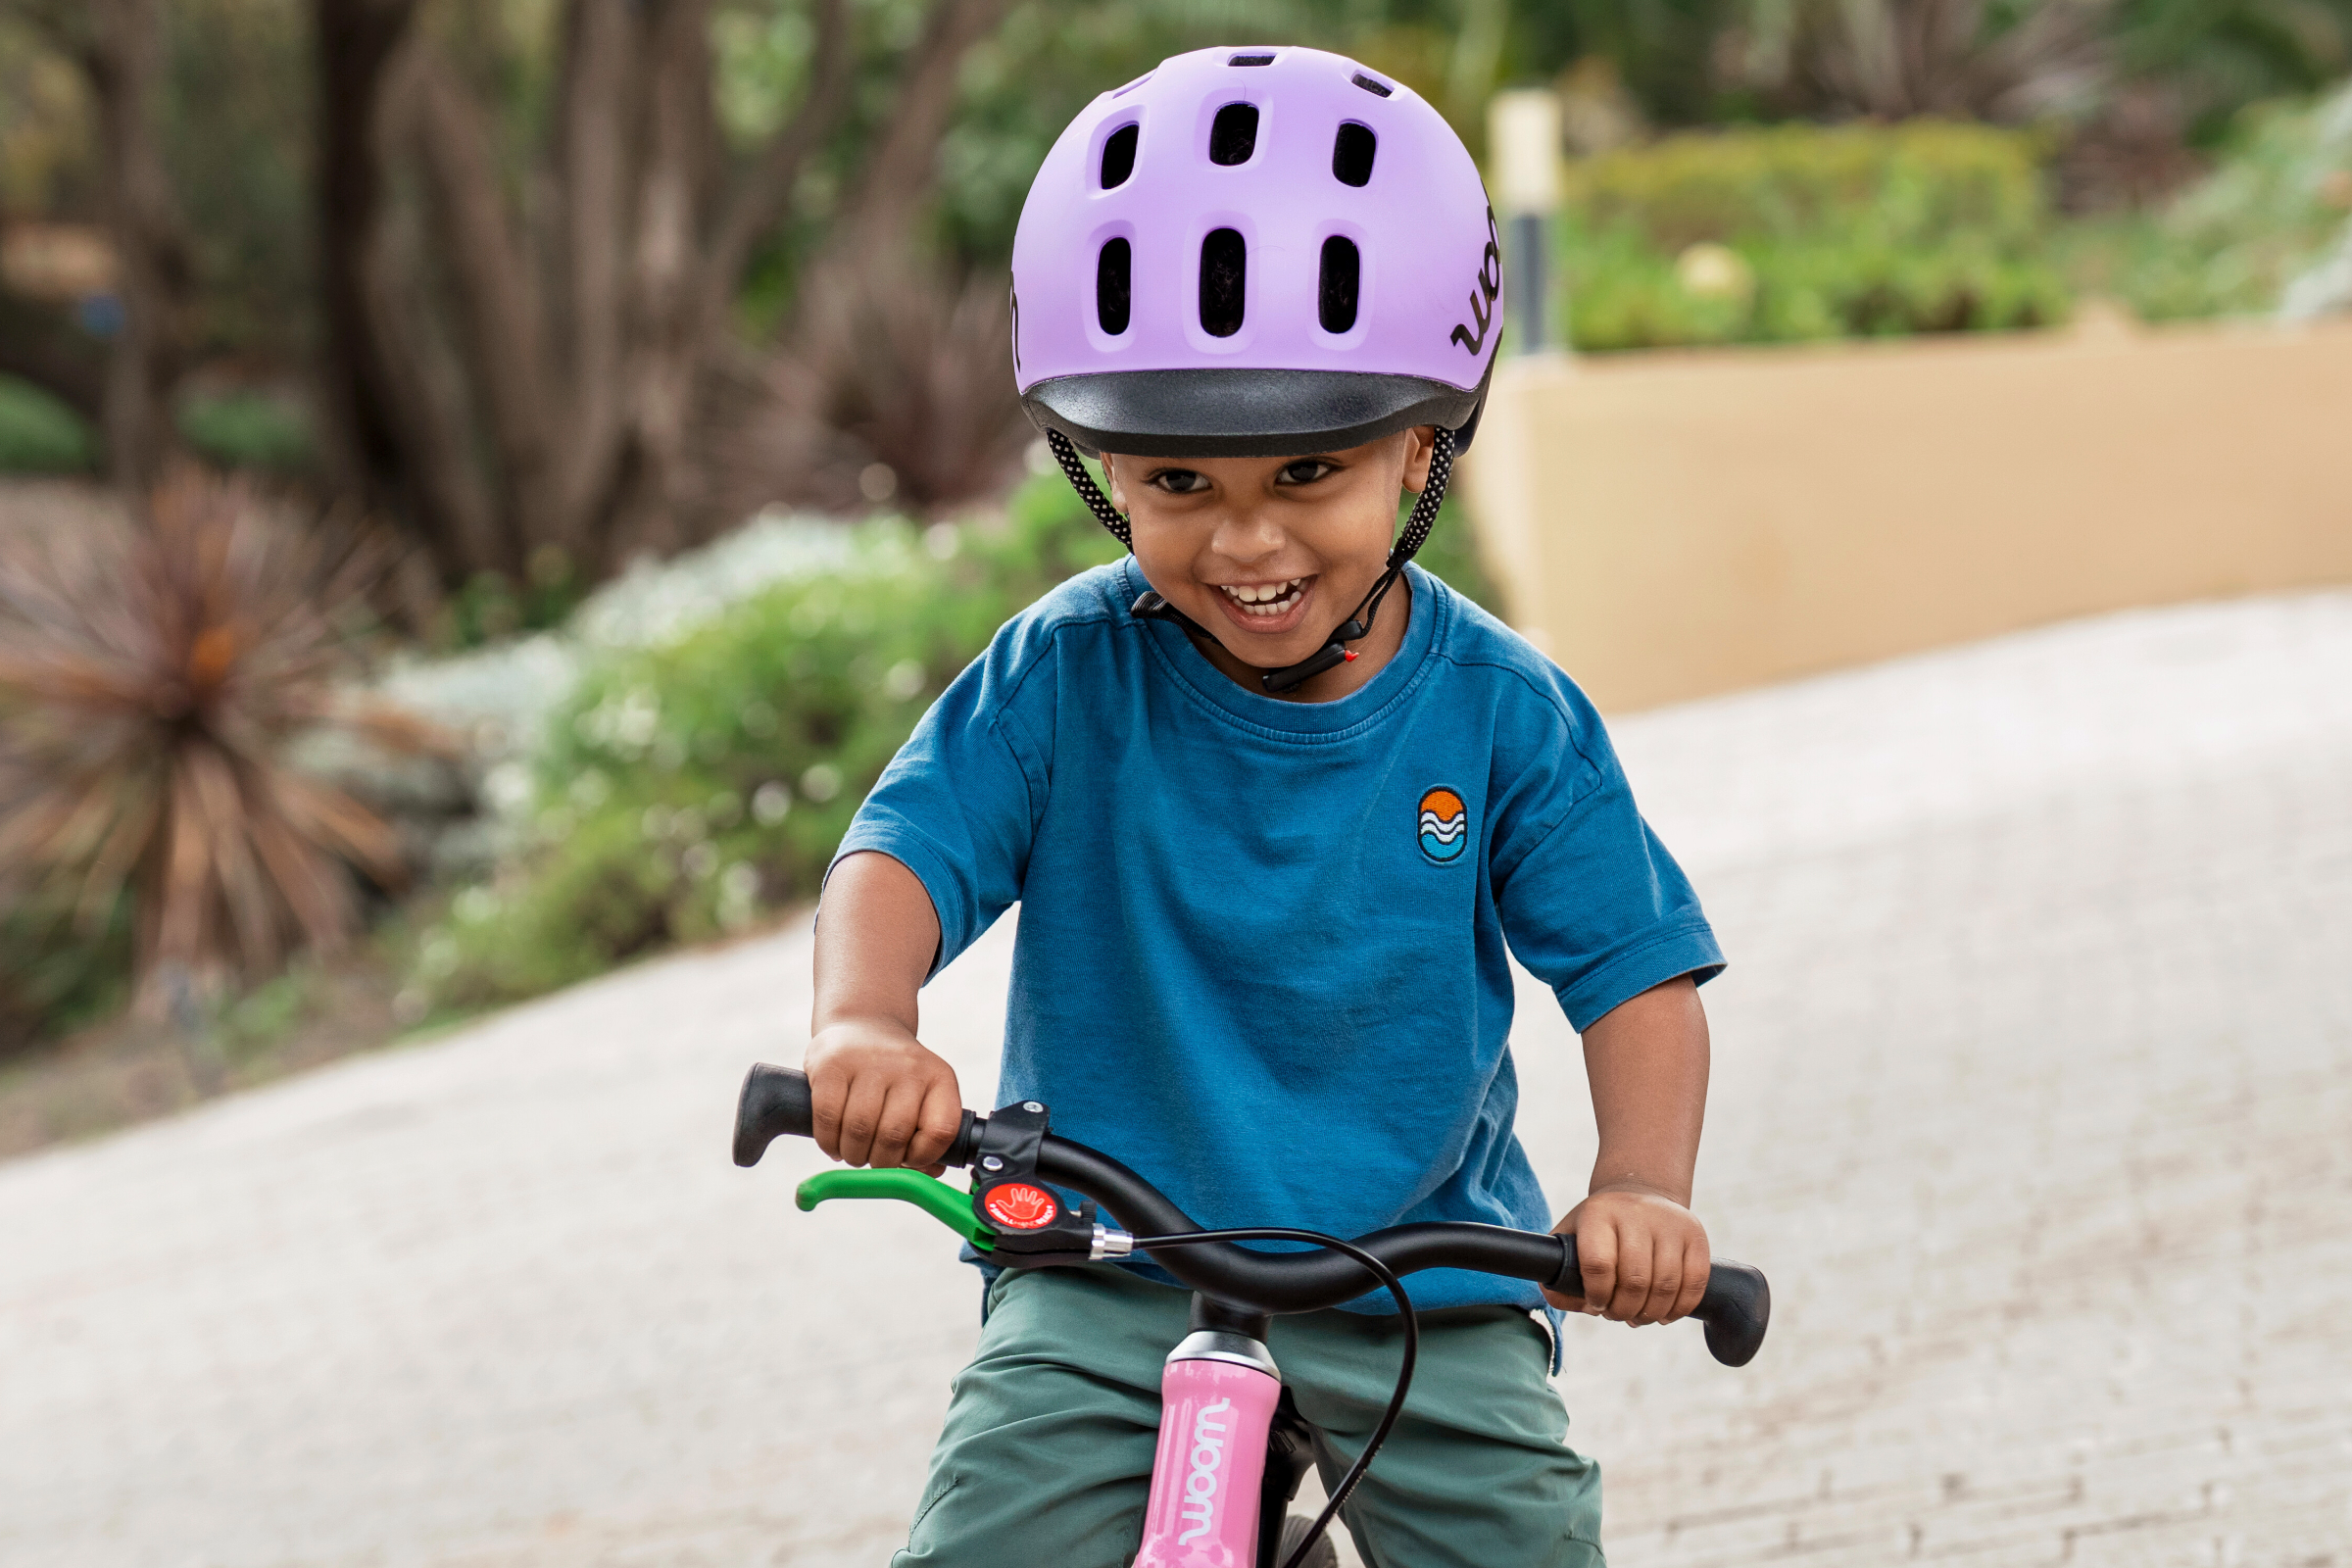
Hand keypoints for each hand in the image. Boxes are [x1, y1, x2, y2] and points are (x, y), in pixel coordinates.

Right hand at [805, 1020, 963, 1173]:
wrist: (863, 1025)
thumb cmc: (895, 1076)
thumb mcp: (923, 1095)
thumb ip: (930, 1135)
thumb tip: (929, 1174)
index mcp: (939, 1077)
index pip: (940, 1130)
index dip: (923, 1157)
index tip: (908, 1160)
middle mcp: (908, 1066)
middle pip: (894, 1136)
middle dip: (880, 1163)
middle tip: (872, 1160)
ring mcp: (869, 1062)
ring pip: (859, 1130)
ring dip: (853, 1155)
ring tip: (853, 1152)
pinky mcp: (831, 1064)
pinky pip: (827, 1117)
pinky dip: (828, 1142)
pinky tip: (833, 1143)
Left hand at [1544, 1187, 1709, 1325]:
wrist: (1641, 1193)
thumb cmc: (1601, 1226)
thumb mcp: (1571, 1238)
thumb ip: (1558, 1274)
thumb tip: (1566, 1302)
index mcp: (1599, 1214)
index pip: (1598, 1264)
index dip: (1597, 1295)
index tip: (1596, 1303)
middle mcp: (1636, 1213)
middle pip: (1635, 1280)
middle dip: (1624, 1310)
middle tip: (1617, 1314)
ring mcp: (1670, 1223)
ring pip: (1666, 1285)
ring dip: (1651, 1314)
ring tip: (1638, 1316)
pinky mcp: (1696, 1234)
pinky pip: (1695, 1282)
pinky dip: (1680, 1308)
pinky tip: (1664, 1314)